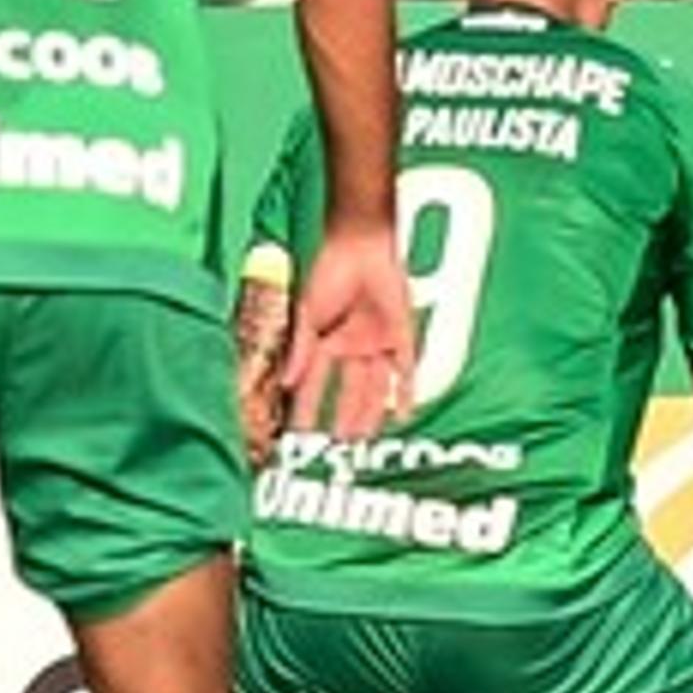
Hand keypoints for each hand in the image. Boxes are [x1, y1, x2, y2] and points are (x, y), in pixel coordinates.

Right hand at [283, 230, 412, 441]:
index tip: (298, 432)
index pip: (316, 383)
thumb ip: (299, 350)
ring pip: (375, 387)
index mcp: (327, 342)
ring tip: (361, 438)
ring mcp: (377, 342)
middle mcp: (353, 347)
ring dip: (369, 413)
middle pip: (349, 391)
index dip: (307, 407)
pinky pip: (405, 369)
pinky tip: (403, 413)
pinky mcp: (400, 334)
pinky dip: (405, 391)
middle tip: (336, 446)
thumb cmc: (328, 273)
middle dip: (343, 418)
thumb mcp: (306, 315)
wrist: (359, 246)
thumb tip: (287, 382)